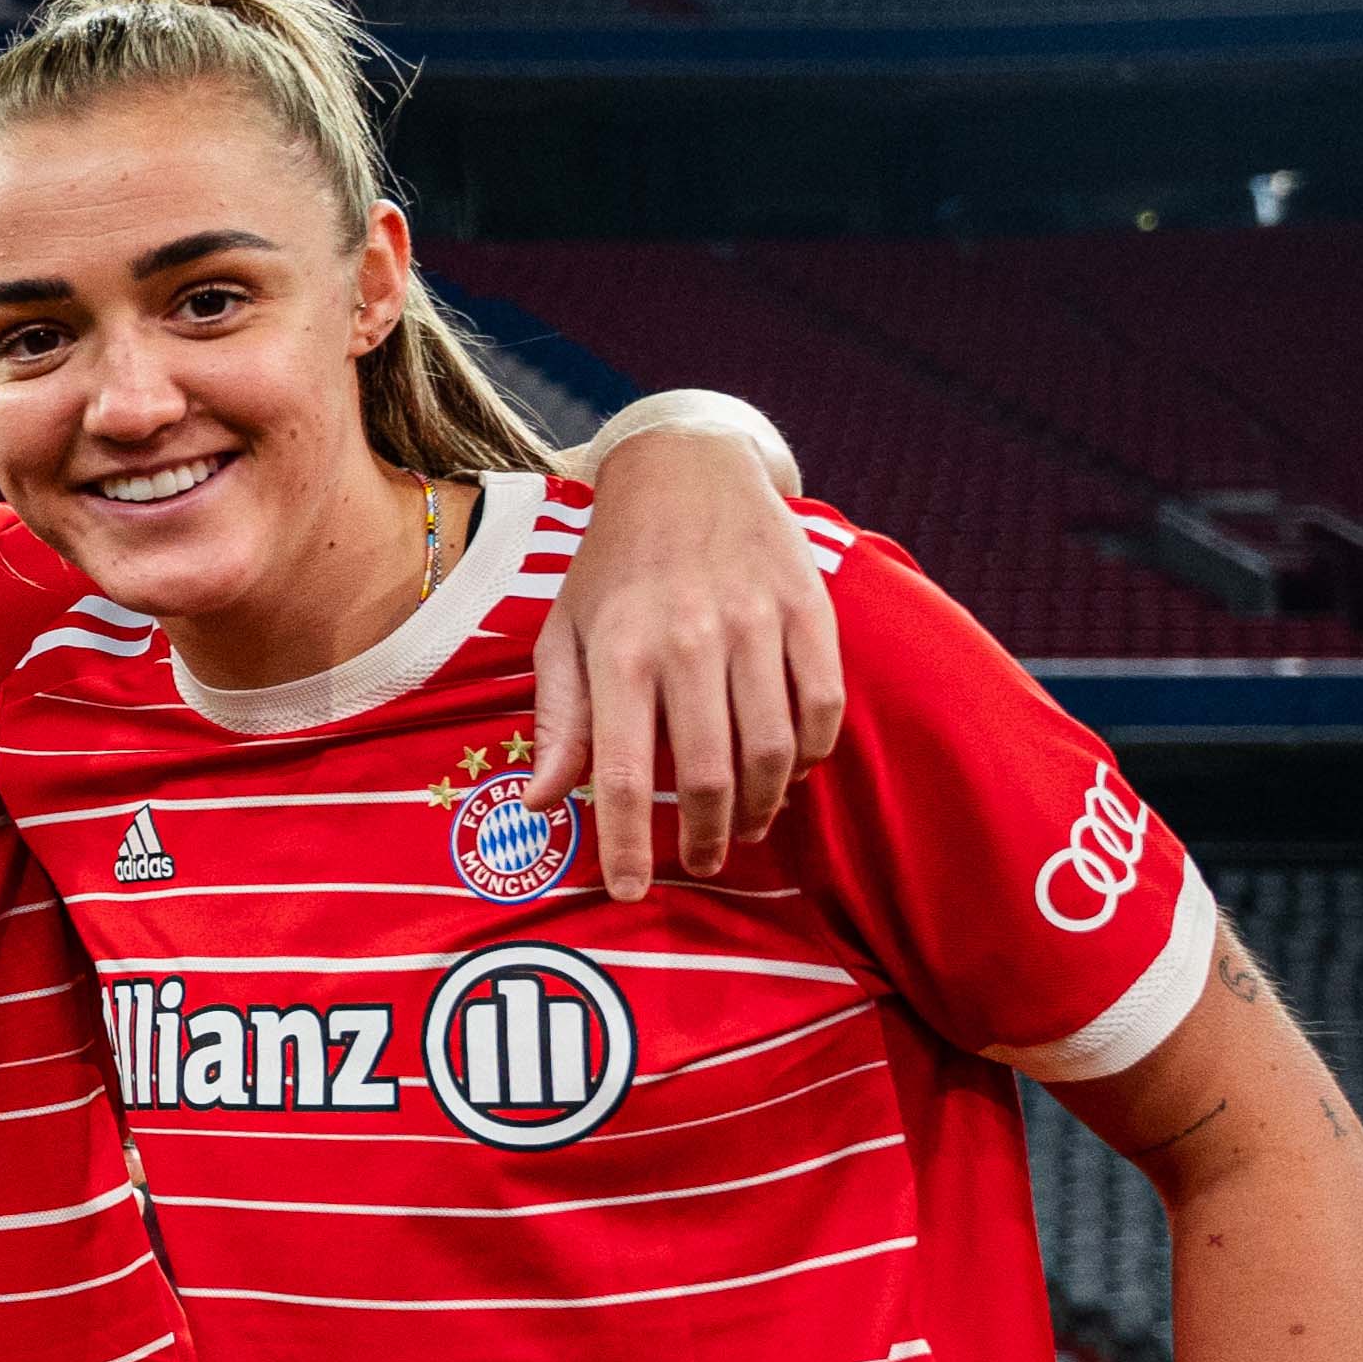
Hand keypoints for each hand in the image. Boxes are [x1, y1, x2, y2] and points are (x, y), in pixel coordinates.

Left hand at [524, 422, 843, 897]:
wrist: (686, 469)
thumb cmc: (612, 566)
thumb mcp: (563, 634)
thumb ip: (557, 721)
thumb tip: (539, 802)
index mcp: (619, 653)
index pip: (620, 775)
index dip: (627, 846)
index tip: (630, 892)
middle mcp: (690, 640)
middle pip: (708, 774)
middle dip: (704, 837)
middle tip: (699, 862)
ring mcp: (756, 622)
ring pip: (774, 750)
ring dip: (761, 805)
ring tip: (742, 825)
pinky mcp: (809, 609)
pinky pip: (823, 706)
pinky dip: (811, 754)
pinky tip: (789, 769)